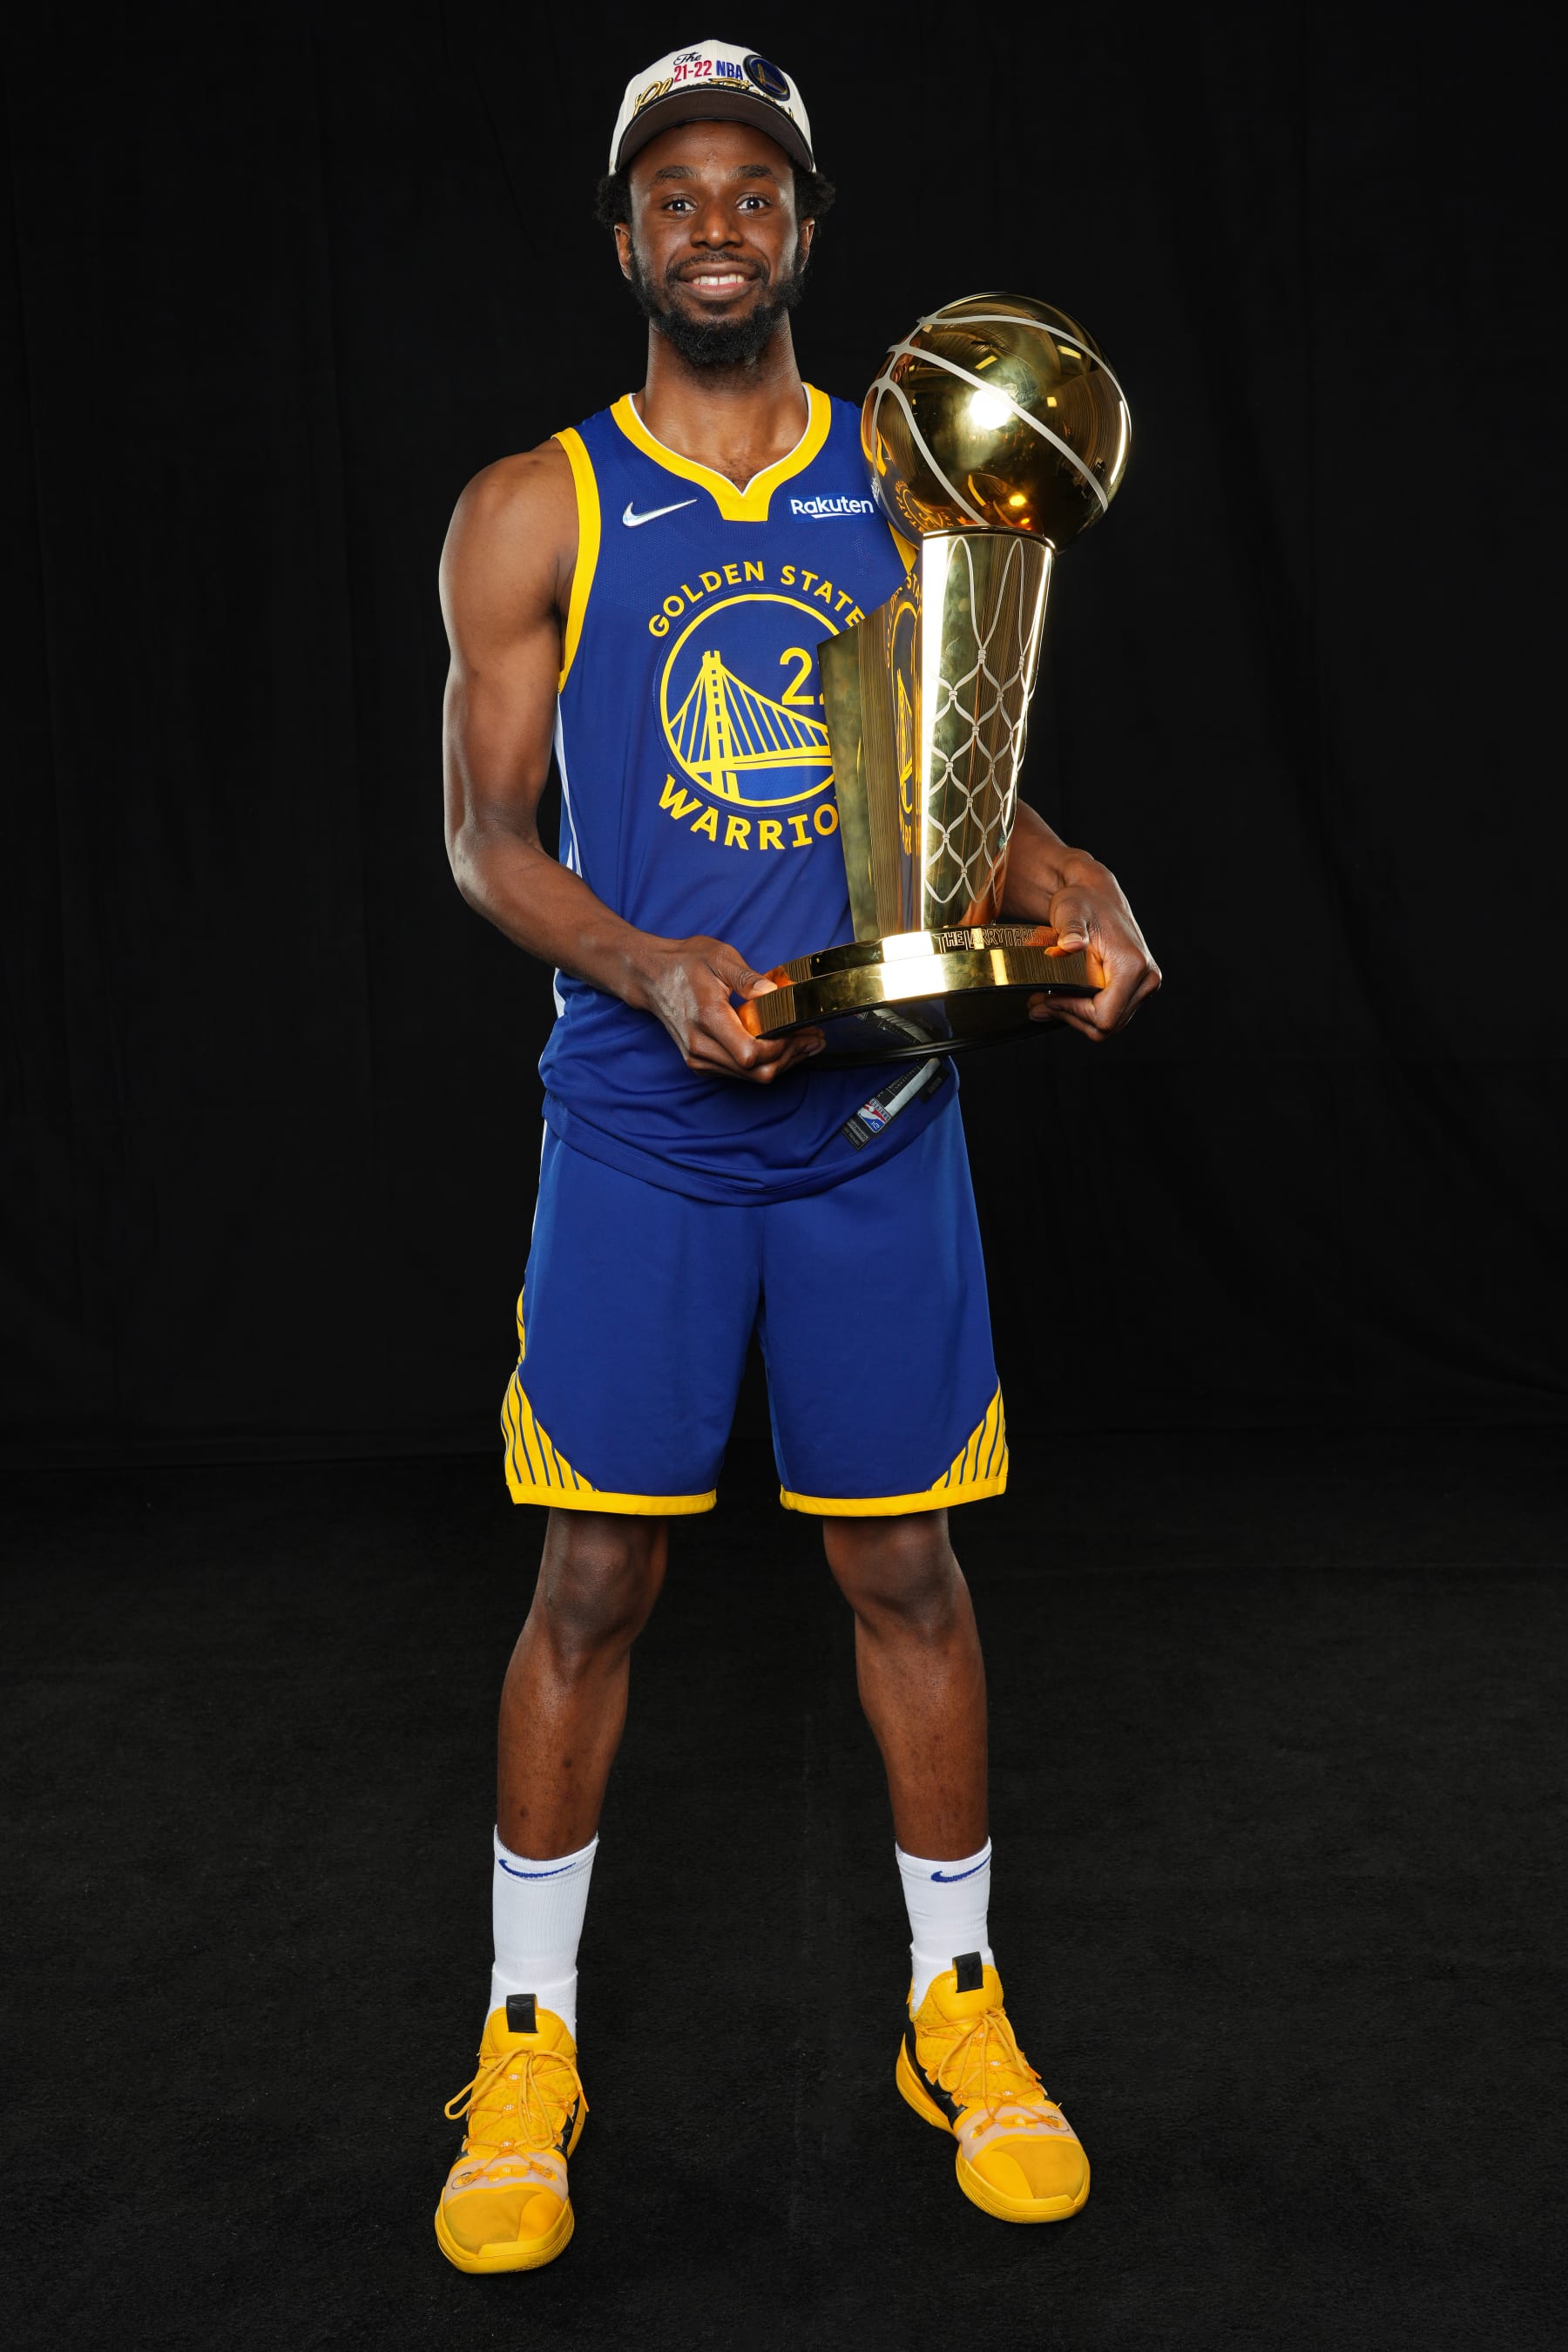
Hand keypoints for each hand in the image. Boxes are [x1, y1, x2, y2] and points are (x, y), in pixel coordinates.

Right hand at [633, 935, 824, 1081]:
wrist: (652, 976)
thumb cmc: (685, 963)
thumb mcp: (719, 957)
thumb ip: (747, 977)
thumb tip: (773, 993)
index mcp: (708, 1018)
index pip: (752, 1053)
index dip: (783, 1047)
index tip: (802, 1029)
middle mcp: (700, 1046)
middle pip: (757, 1071)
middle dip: (790, 1057)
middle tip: (814, 1038)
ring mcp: (698, 1058)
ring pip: (751, 1077)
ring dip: (781, 1062)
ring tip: (805, 1042)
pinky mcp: (700, 1063)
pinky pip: (739, 1075)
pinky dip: (764, 1064)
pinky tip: (780, 1047)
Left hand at [1027, 861, 1160, 1040]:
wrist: (1096, 894)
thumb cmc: (1083, 901)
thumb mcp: (1071, 911)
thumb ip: (1071, 929)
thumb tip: (1071, 944)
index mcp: (1133, 966)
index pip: (1104, 1016)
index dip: (1073, 1013)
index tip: (1047, 998)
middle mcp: (1146, 979)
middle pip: (1107, 1025)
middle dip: (1070, 1016)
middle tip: (1038, 1005)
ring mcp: (1144, 985)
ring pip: (1108, 1023)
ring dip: (1074, 1016)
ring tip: (1044, 1002)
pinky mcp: (1136, 988)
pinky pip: (1110, 1012)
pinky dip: (1084, 1010)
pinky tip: (1061, 997)